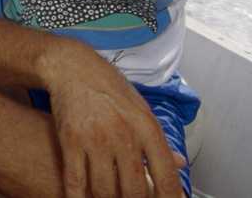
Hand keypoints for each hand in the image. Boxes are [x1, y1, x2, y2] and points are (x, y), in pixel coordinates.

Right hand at [48, 52, 185, 197]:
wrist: (74, 66)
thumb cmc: (108, 86)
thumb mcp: (141, 108)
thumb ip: (159, 139)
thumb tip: (180, 163)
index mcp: (147, 128)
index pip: (166, 176)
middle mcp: (124, 135)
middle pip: (134, 191)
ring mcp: (96, 139)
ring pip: (104, 190)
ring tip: (107, 197)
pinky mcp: (71, 140)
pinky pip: (75, 181)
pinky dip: (77, 197)